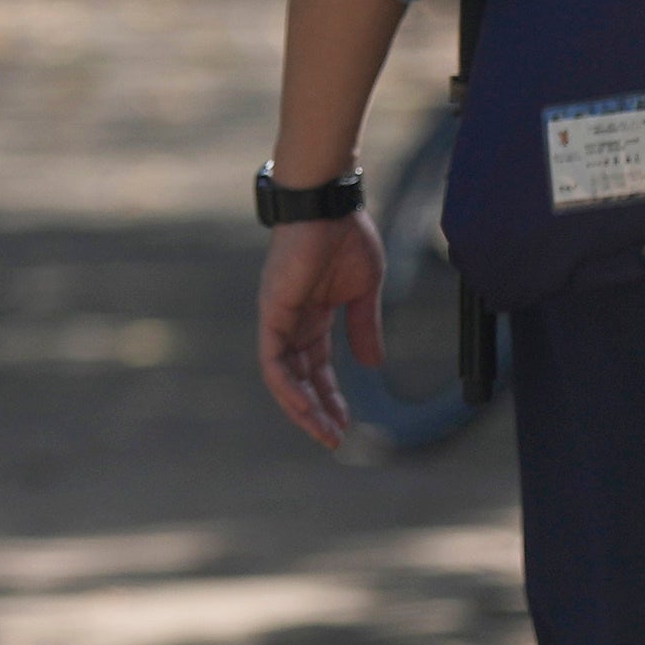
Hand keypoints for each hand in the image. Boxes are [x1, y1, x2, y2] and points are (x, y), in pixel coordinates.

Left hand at [254, 214, 389, 454]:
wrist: (329, 204)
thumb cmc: (347, 236)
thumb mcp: (364, 291)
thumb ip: (364, 327)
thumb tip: (373, 365)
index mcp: (313, 316)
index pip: (317, 367)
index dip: (331, 396)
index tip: (347, 423)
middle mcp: (291, 321)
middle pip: (299, 377)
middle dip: (316, 410)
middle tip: (334, 439)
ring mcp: (278, 317)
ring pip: (282, 375)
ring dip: (301, 407)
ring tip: (323, 433)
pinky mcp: (272, 311)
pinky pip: (272, 358)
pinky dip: (286, 385)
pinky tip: (303, 406)